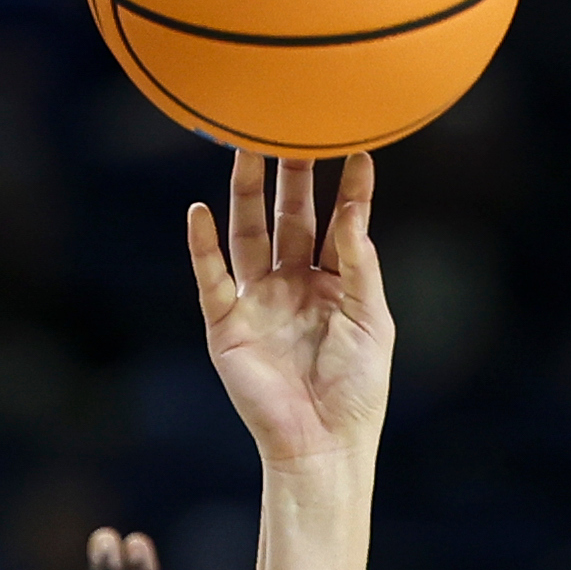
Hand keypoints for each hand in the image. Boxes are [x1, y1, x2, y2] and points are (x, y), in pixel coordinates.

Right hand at [188, 153, 393, 471]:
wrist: (322, 444)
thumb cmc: (357, 391)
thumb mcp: (371, 319)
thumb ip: (360, 264)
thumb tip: (353, 211)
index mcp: (334, 283)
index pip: (340, 221)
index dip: (348, 186)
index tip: (357, 144)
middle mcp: (294, 284)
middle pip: (288, 216)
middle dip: (290, 173)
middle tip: (293, 125)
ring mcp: (259, 302)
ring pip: (248, 235)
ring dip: (245, 193)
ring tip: (246, 147)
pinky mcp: (228, 326)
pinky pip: (211, 279)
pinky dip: (202, 247)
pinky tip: (199, 212)